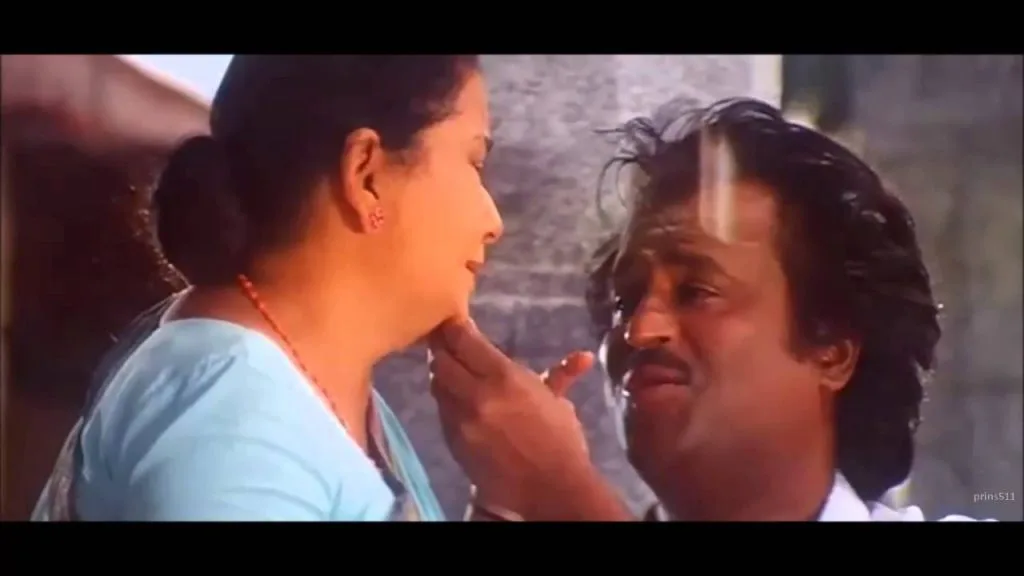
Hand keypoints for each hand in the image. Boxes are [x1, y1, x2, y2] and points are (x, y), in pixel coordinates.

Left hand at [428, 318, 595, 518]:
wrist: (549, 489)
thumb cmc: (560, 442)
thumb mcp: (560, 403)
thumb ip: (561, 375)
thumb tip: (583, 357)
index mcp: (504, 378)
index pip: (463, 341)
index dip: (454, 329)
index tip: (454, 323)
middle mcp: (476, 395)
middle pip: (441, 360)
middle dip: (442, 350)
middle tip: (445, 342)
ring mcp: (461, 420)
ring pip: (437, 386)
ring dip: (442, 375)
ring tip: (452, 370)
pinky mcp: (453, 442)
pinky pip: (442, 412)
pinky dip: (447, 401)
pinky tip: (458, 399)